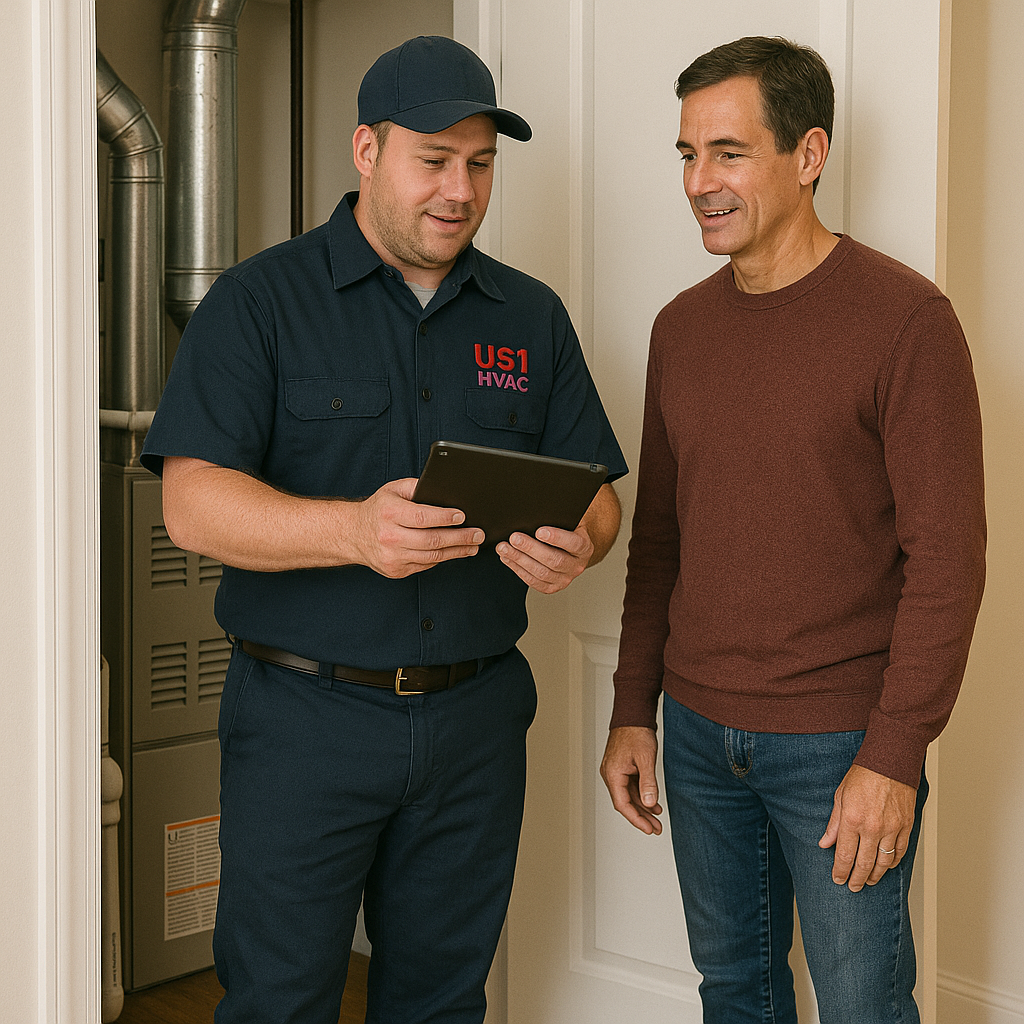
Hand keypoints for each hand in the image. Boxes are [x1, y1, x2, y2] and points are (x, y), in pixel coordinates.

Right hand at [348, 478, 483, 577]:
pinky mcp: (396, 570)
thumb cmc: (378, 509)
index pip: (423, 517)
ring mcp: (392, 557)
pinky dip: (441, 558)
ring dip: (457, 552)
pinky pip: (425, 565)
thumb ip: (416, 486)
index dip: (445, 518)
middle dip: (460, 538)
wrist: (353, 534)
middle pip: (432, 540)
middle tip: (478, 534)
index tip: (463, 517)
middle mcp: (389, 536)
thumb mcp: (393, 490)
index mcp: (389, 513)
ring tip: (473, 546)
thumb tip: (443, 488)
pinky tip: (454, 552)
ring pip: (432, 556)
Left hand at [495, 523, 593, 593]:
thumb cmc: (567, 531)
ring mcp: (565, 578)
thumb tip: (535, 512)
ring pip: (541, 573)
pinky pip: (534, 582)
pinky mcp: (552, 587)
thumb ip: (558, 518)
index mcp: (584, 547)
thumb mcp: (569, 521)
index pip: (573, 543)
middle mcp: (577, 566)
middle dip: (531, 548)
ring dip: (519, 560)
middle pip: (554, 560)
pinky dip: (518, 569)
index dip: (557, 538)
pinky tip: (508, 559)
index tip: (539, 531)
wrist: (571, 548)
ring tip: (504, 548)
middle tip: (514, 538)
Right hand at [600, 727, 662, 834]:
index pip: (623, 804)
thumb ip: (648, 783)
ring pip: (628, 796)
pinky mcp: (622, 767)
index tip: (649, 829)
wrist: (633, 714)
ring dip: (642, 808)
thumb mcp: (646, 759)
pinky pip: (630, 787)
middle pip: (625, 802)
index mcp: (613, 774)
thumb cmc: (636, 732)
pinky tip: (653, 803)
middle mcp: (610, 774)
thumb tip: (650, 804)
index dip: (636, 819)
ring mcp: (615, 771)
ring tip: (657, 819)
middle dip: (641, 817)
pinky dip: (641, 796)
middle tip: (656, 829)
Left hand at [818, 764, 917, 891]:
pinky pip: (900, 852)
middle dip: (857, 879)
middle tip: (853, 887)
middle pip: (864, 864)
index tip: (838, 880)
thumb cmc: (863, 775)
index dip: (840, 871)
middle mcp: (872, 828)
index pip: (845, 855)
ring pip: (884, 862)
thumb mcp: (840, 796)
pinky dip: (893, 862)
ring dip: (875, 875)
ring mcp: (892, 829)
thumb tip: (825, 843)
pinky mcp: (906, 826)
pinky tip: (887, 866)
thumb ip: (834, 824)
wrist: (890, 762)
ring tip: (868, 880)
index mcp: (852, 820)